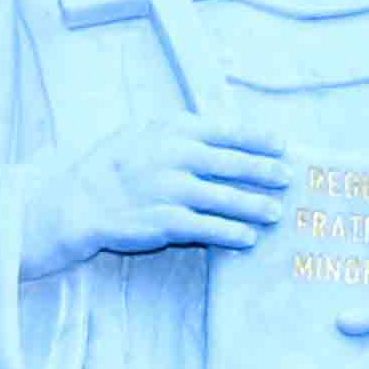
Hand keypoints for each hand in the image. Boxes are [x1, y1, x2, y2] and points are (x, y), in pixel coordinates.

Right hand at [30, 116, 289, 275]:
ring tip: (276, 212)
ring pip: (225, 198)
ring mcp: (171, 190)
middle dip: (265, 171)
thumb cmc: (114, 165)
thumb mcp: (143, 133)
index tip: (282, 145)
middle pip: (232, 164)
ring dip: (255, 205)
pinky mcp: (165, 221)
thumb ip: (181, 132)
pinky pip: (208, 228)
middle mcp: (175, 157)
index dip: (257, 139)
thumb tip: (221, 131)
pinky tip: (249, 237)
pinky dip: (231, 232)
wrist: (79, 200)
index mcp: (172, 131)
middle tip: (289, 178)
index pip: (225, 132)